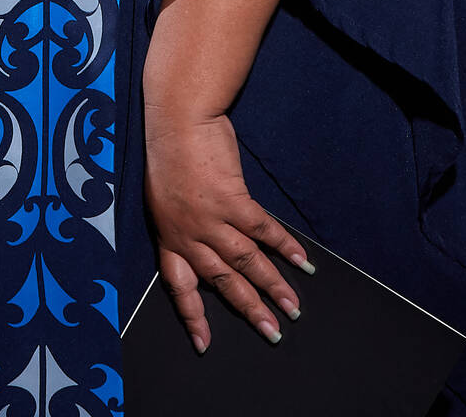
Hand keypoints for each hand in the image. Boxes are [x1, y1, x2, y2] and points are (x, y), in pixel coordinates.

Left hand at [144, 112, 314, 353]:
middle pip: (223, 282)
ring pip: (247, 263)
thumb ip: (183, 224)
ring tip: (293, 307)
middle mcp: (188, 234)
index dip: (193, 317)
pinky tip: (301, 261)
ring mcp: (210, 219)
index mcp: (168, 236)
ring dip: (273, 287)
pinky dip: (284, 247)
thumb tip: (208, 243)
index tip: (204, 344)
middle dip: (250, 310)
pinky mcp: (232, 200)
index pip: (179, 286)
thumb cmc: (170, 152)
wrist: (177, 121)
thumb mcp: (164, 197)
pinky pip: (263, 231)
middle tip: (273, 334)